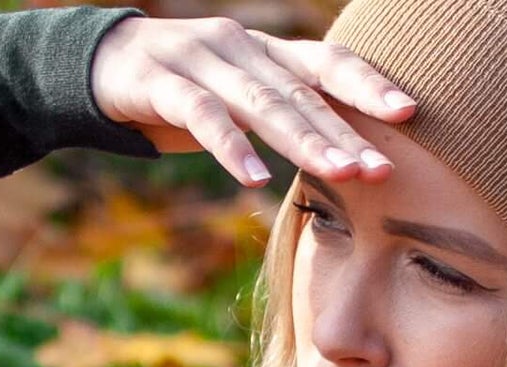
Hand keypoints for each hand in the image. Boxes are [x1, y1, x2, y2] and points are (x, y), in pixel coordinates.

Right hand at [88, 15, 416, 186]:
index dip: (367, 84)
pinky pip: (201, 115)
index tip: (410, 112)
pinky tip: (253, 178)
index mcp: (265, 52)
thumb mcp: (236, 96)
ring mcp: (200, 60)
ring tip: (340, 173)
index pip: (326, 63)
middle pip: (302, 92)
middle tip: (383, 168)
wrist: (97, 62)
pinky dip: (230, 147)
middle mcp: (241, 48)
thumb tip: (343, 153)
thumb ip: (281, 114)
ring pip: (261, 102)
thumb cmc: (181, 88)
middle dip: (345, 131)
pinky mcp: (159, 82)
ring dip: (304, 140)